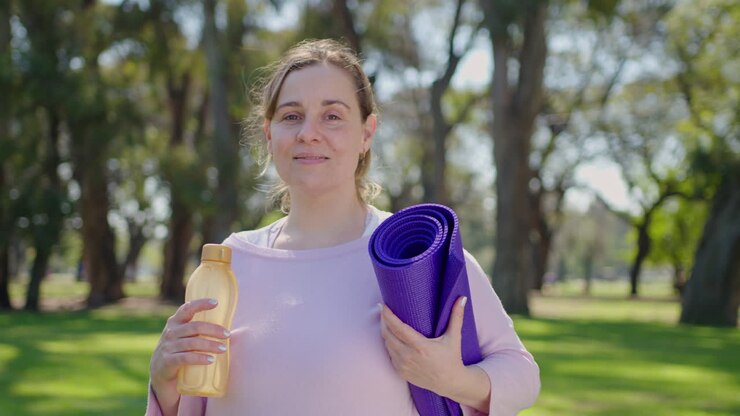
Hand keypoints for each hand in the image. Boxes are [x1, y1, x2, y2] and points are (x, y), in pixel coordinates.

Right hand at [149, 298, 229, 413]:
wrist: (160, 371)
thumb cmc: (179, 349)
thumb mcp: (184, 335)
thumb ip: (198, 329)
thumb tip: (227, 329)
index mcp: (175, 322)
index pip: (187, 308)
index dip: (201, 304)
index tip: (216, 302)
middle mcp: (171, 332)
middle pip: (195, 327)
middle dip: (213, 330)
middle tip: (227, 335)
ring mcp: (168, 346)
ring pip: (192, 343)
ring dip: (210, 345)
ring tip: (223, 349)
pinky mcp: (168, 361)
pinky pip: (186, 358)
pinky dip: (200, 358)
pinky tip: (211, 360)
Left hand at [379, 296, 468, 398]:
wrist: (450, 383)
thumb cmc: (452, 358)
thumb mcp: (454, 338)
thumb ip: (456, 317)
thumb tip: (462, 298)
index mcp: (420, 346)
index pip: (398, 328)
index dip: (388, 316)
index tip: (384, 305)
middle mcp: (409, 356)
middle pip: (388, 334)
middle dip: (384, 321)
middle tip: (384, 310)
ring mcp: (403, 365)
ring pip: (387, 344)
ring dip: (385, 332)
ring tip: (386, 321)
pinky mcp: (400, 372)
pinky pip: (389, 354)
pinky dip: (389, 344)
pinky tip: (391, 337)